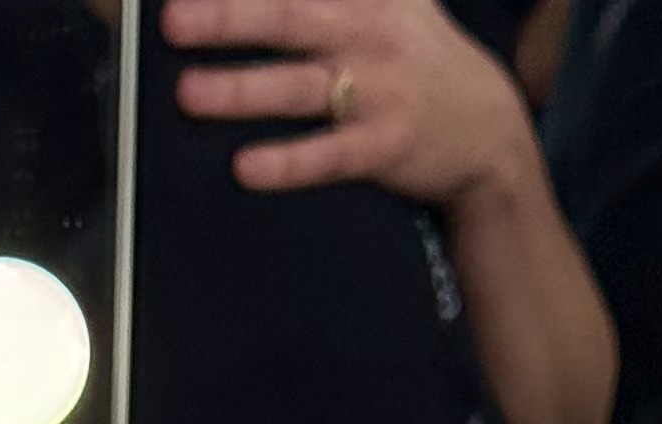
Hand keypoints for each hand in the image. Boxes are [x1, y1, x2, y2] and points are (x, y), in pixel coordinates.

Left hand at [163, 0, 530, 209]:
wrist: (488, 130)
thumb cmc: (418, 58)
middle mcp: (368, 33)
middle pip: (288, 19)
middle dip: (228, 18)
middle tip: (173, 20)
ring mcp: (377, 92)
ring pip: (298, 88)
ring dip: (242, 90)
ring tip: (188, 94)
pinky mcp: (383, 148)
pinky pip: (327, 156)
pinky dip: (287, 162)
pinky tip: (246, 166)